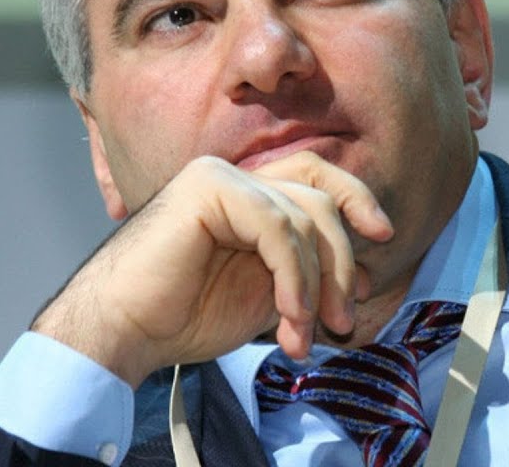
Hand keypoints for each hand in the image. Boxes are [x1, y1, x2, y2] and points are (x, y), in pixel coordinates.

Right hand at [30, 151, 393, 387]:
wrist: (123, 331)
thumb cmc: (184, 316)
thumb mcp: (266, 293)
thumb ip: (307, 274)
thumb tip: (363, 274)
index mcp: (248, 194)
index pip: (318, 180)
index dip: (357, 201)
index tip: (384, 237)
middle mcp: (235, 175)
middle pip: (320, 197)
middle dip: (341, 262)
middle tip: (342, 320)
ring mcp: (220, 176)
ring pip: (303, 217)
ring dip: (315, 284)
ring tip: (303, 334)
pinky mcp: (208, 189)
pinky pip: (278, 227)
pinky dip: (294, 277)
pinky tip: (290, 317)